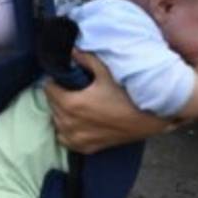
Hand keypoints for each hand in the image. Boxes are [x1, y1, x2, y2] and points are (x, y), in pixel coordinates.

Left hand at [45, 50, 168, 153]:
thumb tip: (71, 49)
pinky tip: (76, 122)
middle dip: (58, 96)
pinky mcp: (87, 148)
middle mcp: (70, 123)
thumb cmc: (128, 95)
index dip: (54, 80)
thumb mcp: (106, 72)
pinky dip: (67, 131)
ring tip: (74, 103)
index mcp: (71, 104)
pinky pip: (66, 140)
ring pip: (57, 122)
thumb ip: (86, 60)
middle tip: (70, 88)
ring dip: (61, 113)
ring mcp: (77, 138)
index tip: (63, 77)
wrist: (149, 119)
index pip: (48, 89)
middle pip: (52, 105)